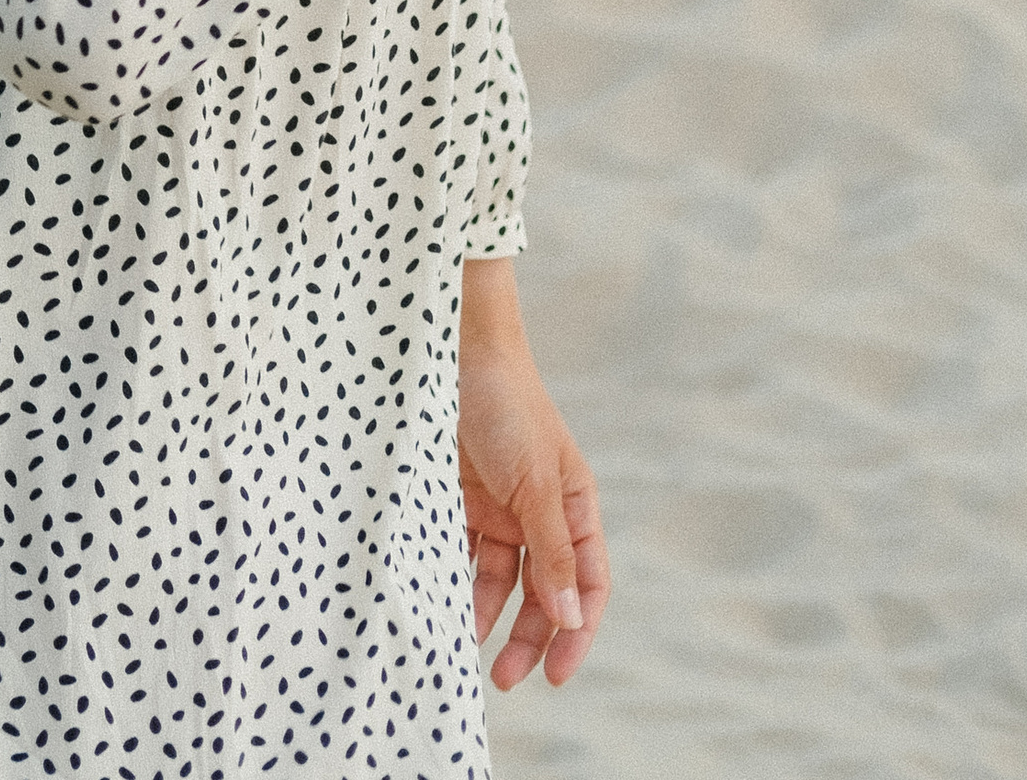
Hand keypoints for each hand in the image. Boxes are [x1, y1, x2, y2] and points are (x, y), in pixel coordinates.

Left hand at [458, 271, 607, 690]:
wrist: (449, 350)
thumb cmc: (506, 406)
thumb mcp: (535, 482)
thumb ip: (552, 550)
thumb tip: (571, 618)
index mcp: (573, 505)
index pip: (586, 584)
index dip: (576, 631)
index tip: (556, 675)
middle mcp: (539, 511)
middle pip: (542, 591)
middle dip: (527, 635)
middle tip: (503, 677)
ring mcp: (498, 506)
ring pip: (498, 578)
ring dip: (484, 612)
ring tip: (463, 644)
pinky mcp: (458, 498)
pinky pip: (459, 551)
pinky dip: (453, 578)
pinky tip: (440, 602)